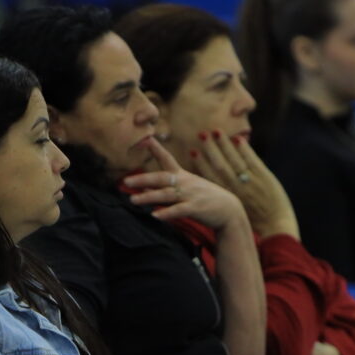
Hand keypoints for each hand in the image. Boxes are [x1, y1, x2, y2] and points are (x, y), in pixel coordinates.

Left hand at [123, 138, 246, 230]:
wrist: (229, 210)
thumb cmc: (205, 198)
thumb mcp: (188, 187)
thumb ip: (167, 186)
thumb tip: (144, 187)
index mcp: (182, 176)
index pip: (167, 159)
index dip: (156, 149)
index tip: (146, 139)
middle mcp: (185, 183)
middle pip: (161, 178)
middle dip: (143, 179)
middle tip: (126, 181)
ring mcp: (190, 195)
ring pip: (166, 195)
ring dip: (148, 197)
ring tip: (133, 200)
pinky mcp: (196, 208)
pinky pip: (178, 210)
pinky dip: (166, 213)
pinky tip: (155, 216)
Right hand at [191, 131, 299, 237]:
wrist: (274, 226)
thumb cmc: (252, 221)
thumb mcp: (233, 209)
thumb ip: (221, 197)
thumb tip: (207, 191)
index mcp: (226, 196)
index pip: (210, 176)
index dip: (201, 163)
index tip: (193, 151)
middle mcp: (236, 187)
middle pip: (220, 165)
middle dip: (210, 149)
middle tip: (201, 134)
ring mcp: (250, 181)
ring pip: (234, 160)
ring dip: (224, 145)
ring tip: (215, 131)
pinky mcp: (264, 177)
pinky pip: (252, 160)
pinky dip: (244, 149)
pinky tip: (237, 139)